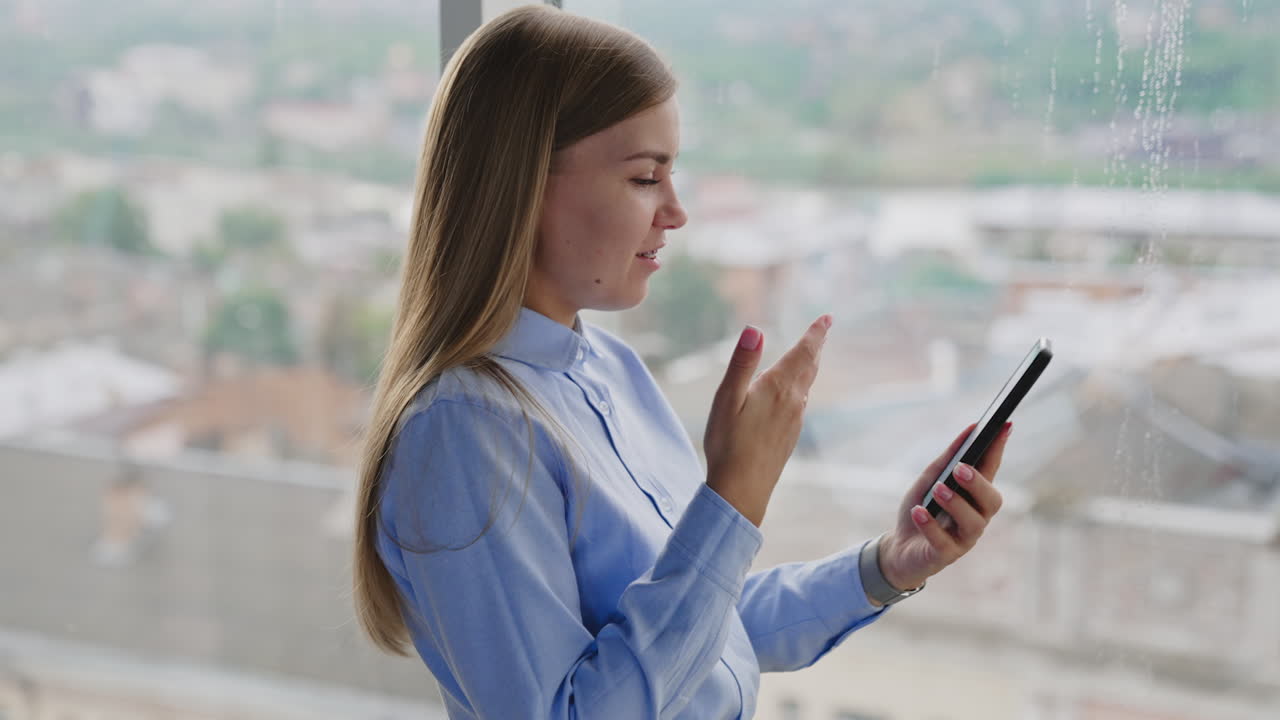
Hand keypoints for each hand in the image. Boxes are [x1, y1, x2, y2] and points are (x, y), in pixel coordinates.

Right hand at [704, 315, 831, 526]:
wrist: (742, 489)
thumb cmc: (728, 444)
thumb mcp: (727, 399)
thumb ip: (742, 363)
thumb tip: (755, 329)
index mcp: (778, 387)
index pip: (803, 353)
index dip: (816, 333)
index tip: (827, 318)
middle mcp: (792, 401)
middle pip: (810, 367)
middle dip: (816, 346)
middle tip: (824, 329)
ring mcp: (793, 420)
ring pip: (807, 386)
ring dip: (810, 366)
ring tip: (810, 355)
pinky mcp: (789, 435)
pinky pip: (800, 403)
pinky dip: (801, 387)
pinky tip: (794, 394)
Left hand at [876, 422, 1011, 592]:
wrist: (899, 549)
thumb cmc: (920, 510)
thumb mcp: (929, 480)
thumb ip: (948, 458)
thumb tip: (971, 429)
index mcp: (974, 496)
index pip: (991, 469)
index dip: (999, 448)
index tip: (1004, 425)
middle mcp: (976, 517)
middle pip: (991, 500)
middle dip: (978, 483)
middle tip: (959, 469)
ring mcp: (964, 538)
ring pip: (973, 522)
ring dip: (956, 503)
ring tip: (938, 490)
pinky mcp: (946, 555)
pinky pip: (944, 542)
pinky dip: (930, 525)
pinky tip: (919, 512)